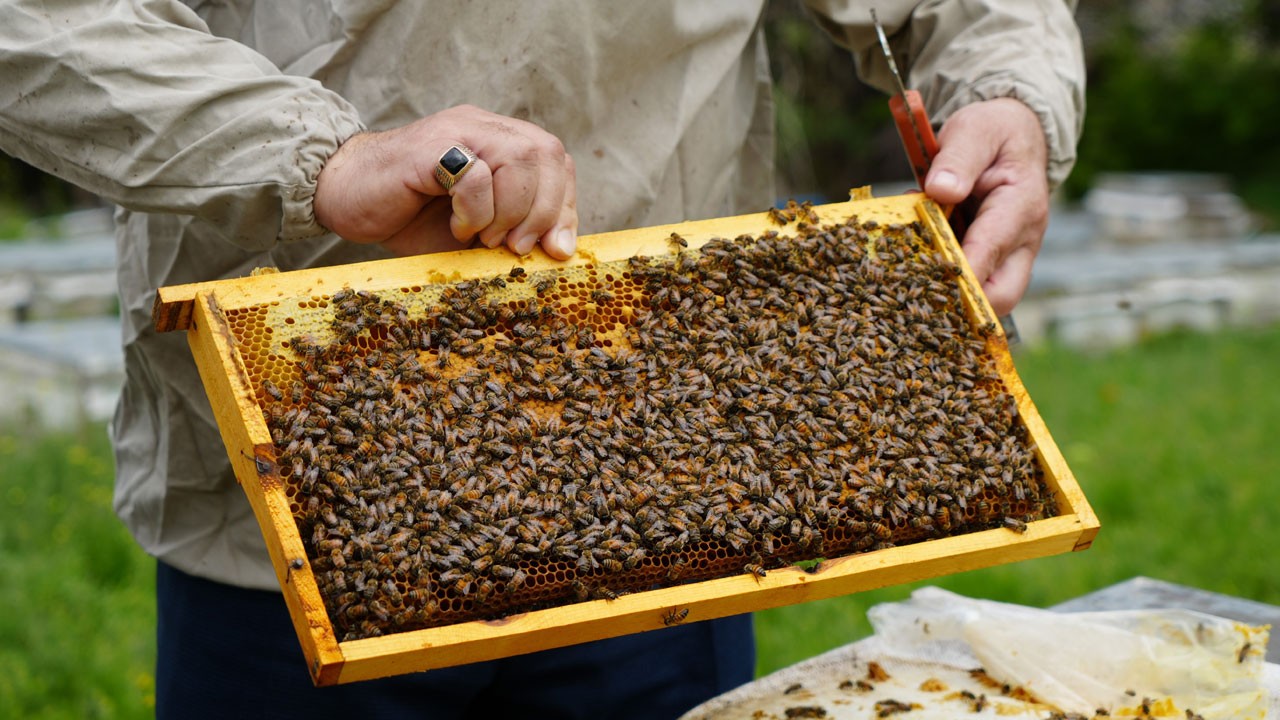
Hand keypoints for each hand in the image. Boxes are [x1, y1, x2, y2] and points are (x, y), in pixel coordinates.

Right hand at [314, 104, 577, 259]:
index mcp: (498, 141)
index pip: (555, 160)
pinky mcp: (430, 146)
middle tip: (517, 247)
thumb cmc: (408, 215)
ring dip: (511, 211)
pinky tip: (455, 225)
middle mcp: (482, 127)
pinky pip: (478, 175)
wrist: (344, 197)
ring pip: (520, 159)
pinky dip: (476, 212)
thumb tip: (562, 251)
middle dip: (544, 211)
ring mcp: (457, 130)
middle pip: (545, 153)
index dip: (564, 205)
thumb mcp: (476, 231)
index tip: (554, 248)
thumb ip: (517, 231)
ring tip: (483, 238)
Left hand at [923, 98, 1048, 315]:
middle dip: (959, 302)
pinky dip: (939, 278)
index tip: (921, 275)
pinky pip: (969, 283)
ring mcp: (1009, 255)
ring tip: (903, 270)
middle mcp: (1021, 240)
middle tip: (910, 290)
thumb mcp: (975, 132)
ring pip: (984, 297)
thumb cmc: (993, 134)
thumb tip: (941, 190)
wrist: (1012, 137)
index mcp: (1020, 207)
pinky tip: (909, 261)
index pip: (991, 251)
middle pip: (1001, 296)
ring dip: (945, 291)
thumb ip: (958, 159)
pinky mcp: (991, 260)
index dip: (958, 271)